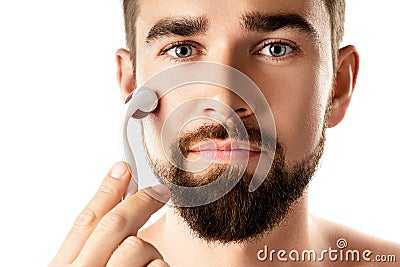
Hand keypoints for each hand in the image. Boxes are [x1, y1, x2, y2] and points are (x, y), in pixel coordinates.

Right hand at [49, 162, 170, 266]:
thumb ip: (90, 250)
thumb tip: (119, 212)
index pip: (86, 221)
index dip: (107, 191)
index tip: (124, 168)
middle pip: (114, 224)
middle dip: (141, 203)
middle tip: (160, 192)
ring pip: (138, 246)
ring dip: (150, 254)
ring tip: (146, 266)